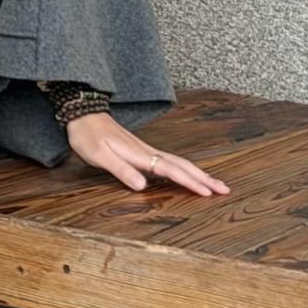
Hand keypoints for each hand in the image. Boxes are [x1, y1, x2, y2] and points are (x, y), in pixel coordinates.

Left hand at [64, 112, 230, 197]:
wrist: (83, 114)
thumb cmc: (88, 136)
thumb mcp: (100, 156)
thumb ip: (121, 170)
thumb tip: (142, 186)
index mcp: (140, 154)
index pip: (172, 170)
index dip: (190, 182)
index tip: (208, 193)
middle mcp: (148, 151)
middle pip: (182, 165)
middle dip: (204, 178)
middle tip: (224, 189)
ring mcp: (146, 150)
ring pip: (178, 162)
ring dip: (198, 173)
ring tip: (214, 183)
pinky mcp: (142, 150)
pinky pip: (169, 161)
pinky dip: (184, 168)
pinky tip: (186, 173)